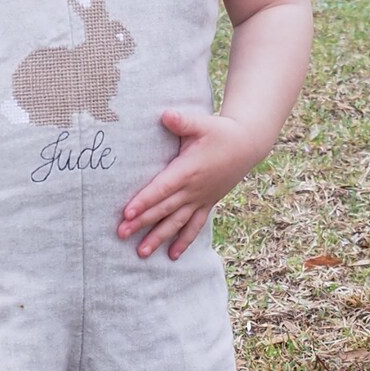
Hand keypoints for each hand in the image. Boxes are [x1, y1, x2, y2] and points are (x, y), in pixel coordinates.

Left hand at [118, 109, 262, 260]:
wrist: (248, 144)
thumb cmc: (221, 132)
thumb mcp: (203, 123)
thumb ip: (182, 121)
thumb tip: (165, 114)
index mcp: (188, 170)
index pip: (161, 189)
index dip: (144, 201)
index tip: (127, 213)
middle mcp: (193, 189)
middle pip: (163, 209)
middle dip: (142, 223)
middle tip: (121, 234)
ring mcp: (201, 199)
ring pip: (177, 223)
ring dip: (159, 238)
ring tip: (142, 253)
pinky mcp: (207, 203)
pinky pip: (195, 226)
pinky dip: (184, 241)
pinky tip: (172, 256)